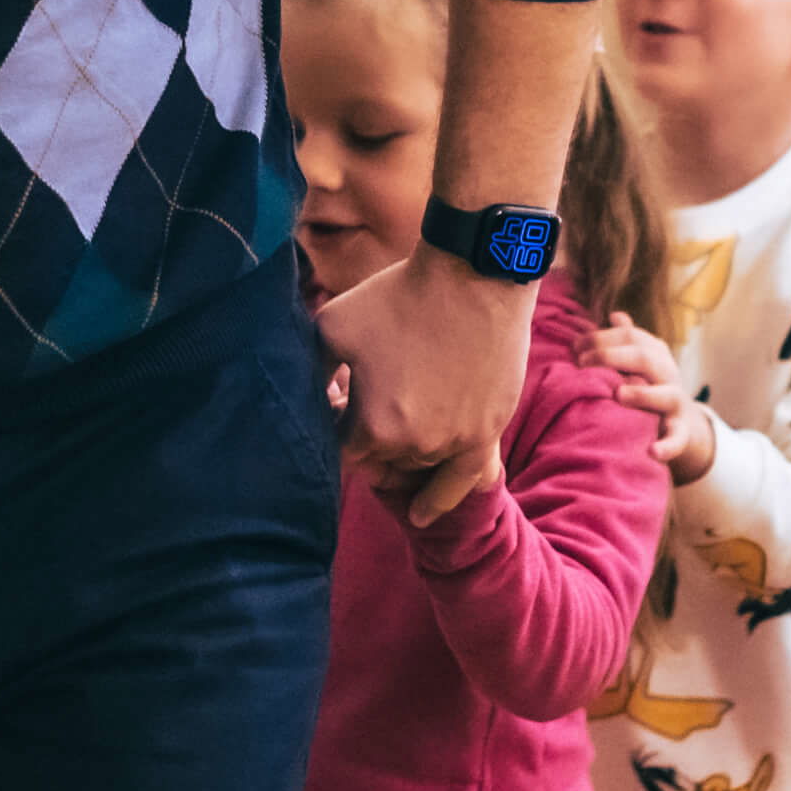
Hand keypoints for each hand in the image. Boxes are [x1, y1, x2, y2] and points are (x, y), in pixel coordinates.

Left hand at [316, 249, 530, 523]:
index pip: (342, 451)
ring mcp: (454, 442)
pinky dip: (439, 497)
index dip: (338, 425)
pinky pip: (462, 482)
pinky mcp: (487, 433)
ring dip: (404, 448)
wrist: (473, 275)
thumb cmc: (398, 295)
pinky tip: (420, 515)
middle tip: (372, 398)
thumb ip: (310, 371)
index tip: (339, 401)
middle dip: (369, 436)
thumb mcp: (332, 325)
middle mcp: (413, 444)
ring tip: (401, 410)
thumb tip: (303, 398)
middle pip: (379, 461)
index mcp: (372, 425)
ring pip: (416, 464)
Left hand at [587, 315, 719, 482]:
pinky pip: (677, 439)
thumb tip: (615, 315)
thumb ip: (627, 341)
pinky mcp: (681, 432)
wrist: (680, 424)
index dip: (602, 337)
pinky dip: (666, 446)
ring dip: (643, 394)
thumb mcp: (641, 363)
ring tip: (619, 394)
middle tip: (582, 363)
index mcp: (657, 355)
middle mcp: (669, 375)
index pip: (632, 337)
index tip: (575, 345)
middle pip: (647, 358)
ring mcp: (676, 404)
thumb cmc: (649, 387)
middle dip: (613, 357)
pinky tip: (652, 452)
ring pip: (667, 395)